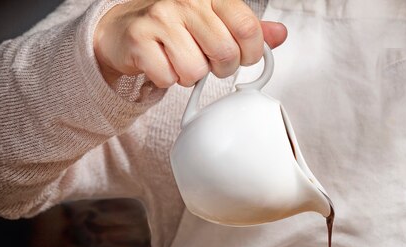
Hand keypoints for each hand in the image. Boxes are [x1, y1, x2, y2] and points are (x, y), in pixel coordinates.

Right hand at [93, 0, 286, 87]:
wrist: (126, 30)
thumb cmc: (176, 28)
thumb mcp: (216, 23)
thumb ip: (247, 30)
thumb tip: (279, 34)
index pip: (248, 28)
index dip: (251, 53)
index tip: (243, 57)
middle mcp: (187, 1)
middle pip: (225, 53)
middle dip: (221, 68)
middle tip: (208, 61)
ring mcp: (161, 18)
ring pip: (196, 70)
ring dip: (191, 76)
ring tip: (181, 60)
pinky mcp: (140, 39)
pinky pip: (169, 78)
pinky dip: (168, 79)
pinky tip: (162, 63)